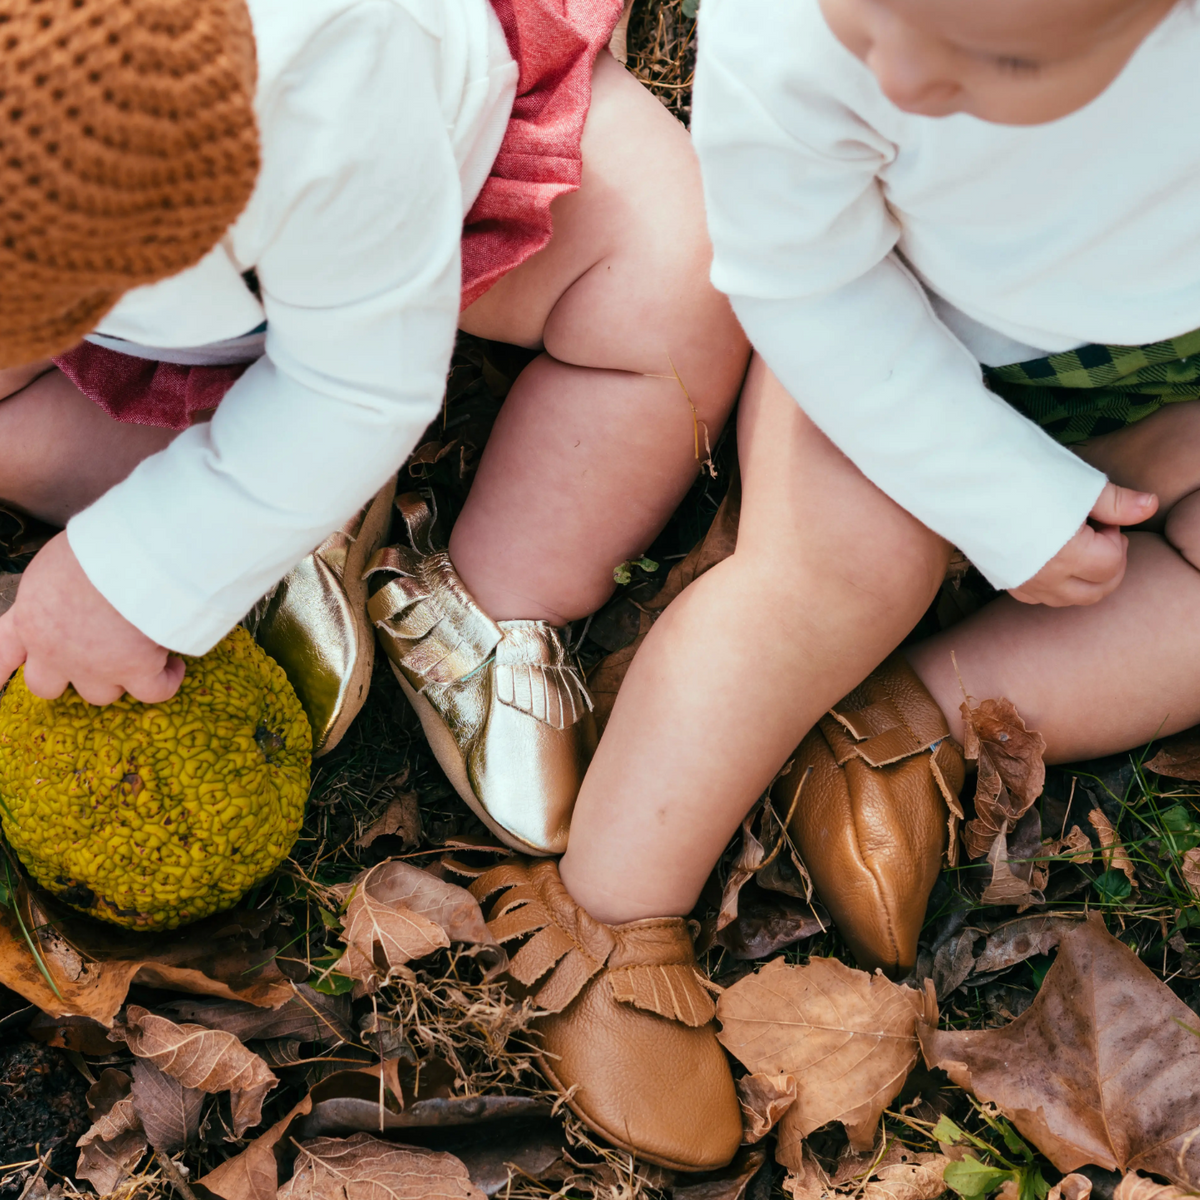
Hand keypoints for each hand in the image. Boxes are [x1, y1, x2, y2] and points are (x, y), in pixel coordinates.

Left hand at [0, 533, 185, 704]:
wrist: (131, 557)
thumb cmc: (96, 547)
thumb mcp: (54, 565)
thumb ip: (54, 591)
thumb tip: (77, 593)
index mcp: (30, 620)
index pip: (1, 654)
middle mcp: (54, 652)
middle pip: (47, 686)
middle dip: (67, 676)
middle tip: (93, 657)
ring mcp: (94, 667)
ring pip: (100, 693)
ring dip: (118, 677)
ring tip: (144, 656)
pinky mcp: (136, 671)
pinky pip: (153, 691)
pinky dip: (165, 680)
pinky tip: (174, 666)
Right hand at [1008, 482, 1156, 606]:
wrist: (960, 475)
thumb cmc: (1019, 472)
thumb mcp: (1075, 482)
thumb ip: (1116, 502)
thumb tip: (1150, 506)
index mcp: (1068, 553)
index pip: (1113, 565)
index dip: (1117, 538)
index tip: (1102, 515)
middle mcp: (1044, 577)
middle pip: (1096, 592)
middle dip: (1108, 565)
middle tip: (1097, 532)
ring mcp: (1020, 581)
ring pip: (1068, 600)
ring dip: (1083, 578)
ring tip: (1075, 543)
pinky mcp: (1001, 578)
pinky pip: (1038, 597)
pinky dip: (1054, 584)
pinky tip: (1049, 556)